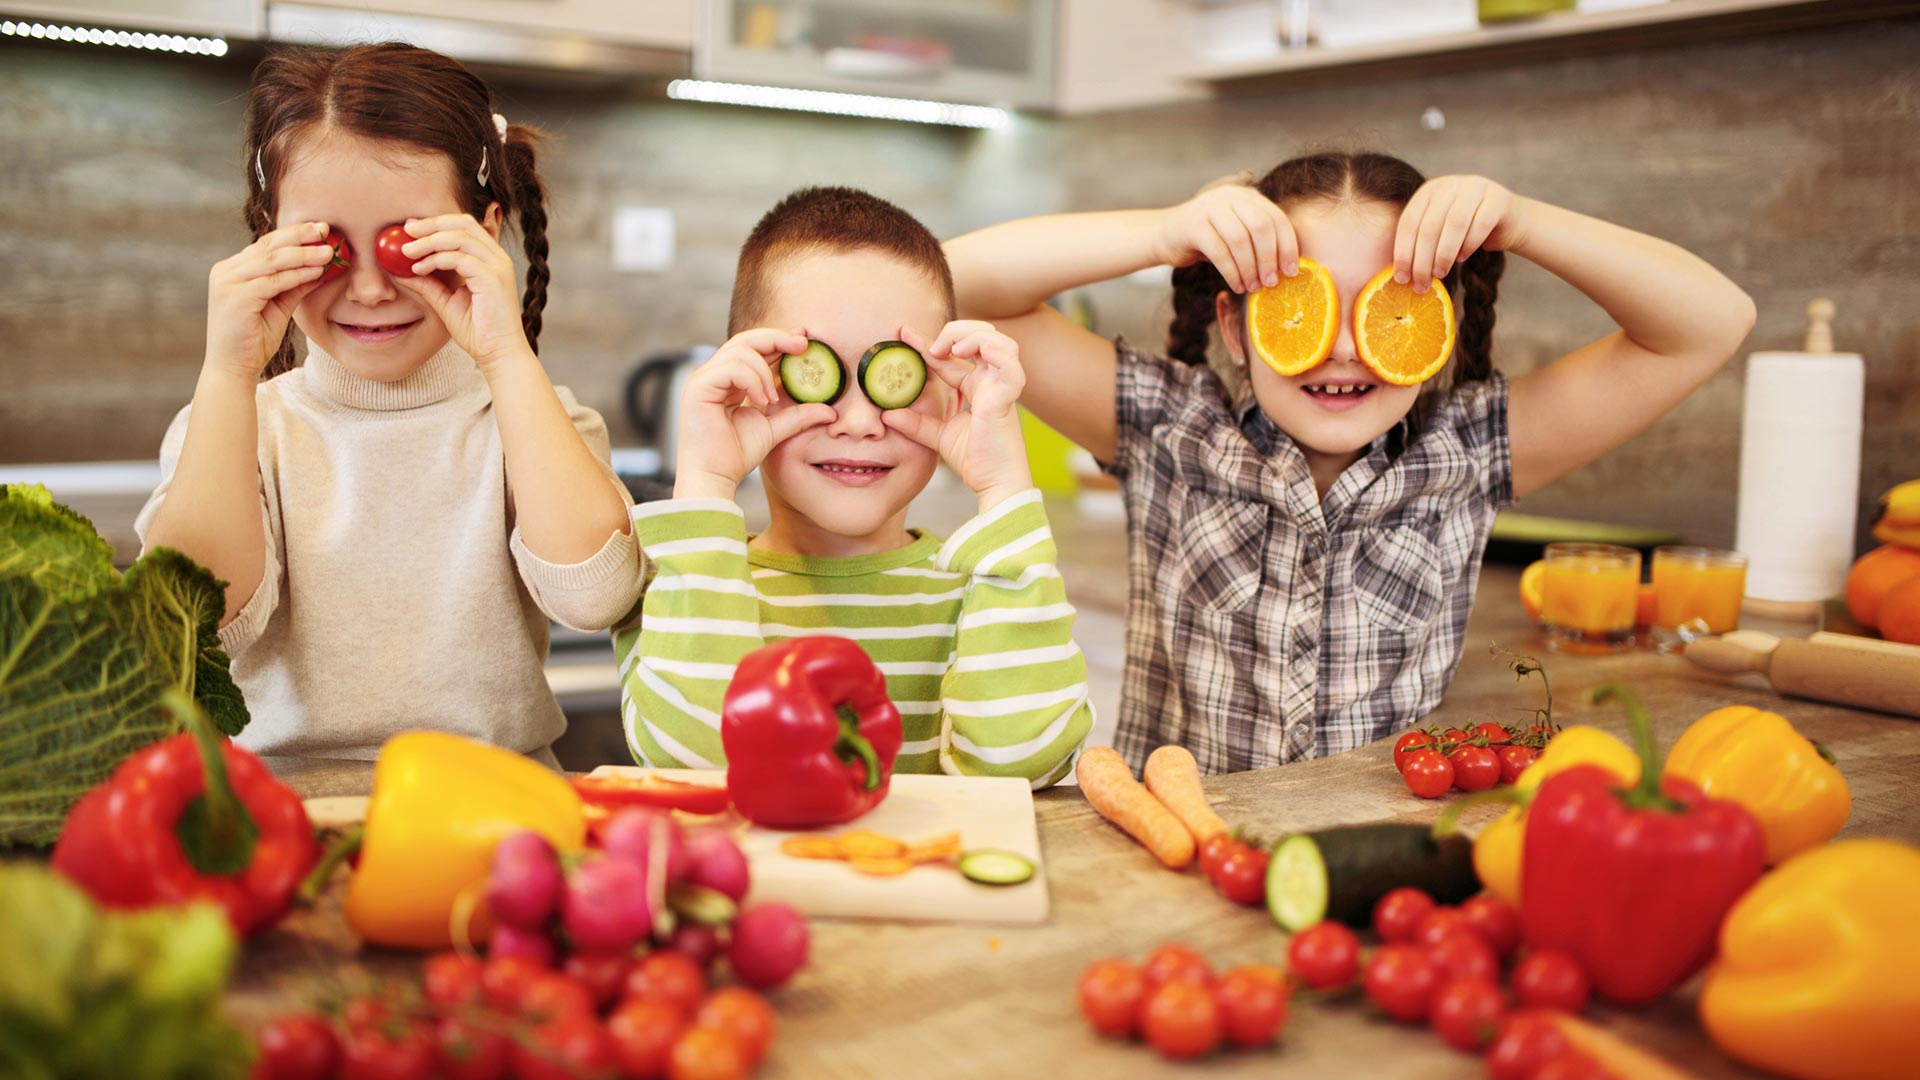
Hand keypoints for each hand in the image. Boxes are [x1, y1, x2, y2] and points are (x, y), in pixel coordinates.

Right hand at [204, 221, 336, 377]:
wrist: (232, 368)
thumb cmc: (254, 339)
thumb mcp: (279, 306)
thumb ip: (295, 285)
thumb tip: (322, 267)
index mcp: (233, 270)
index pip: (266, 245)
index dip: (294, 235)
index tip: (320, 229)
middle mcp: (226, 271)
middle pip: (268, 246)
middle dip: (299, 236)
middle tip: (326, 229)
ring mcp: (228, 283)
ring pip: (271, 261)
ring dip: (303, 254)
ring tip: (329, 250)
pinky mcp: (236, 297)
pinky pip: (273, 281)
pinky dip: (297, 274)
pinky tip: (317, 270)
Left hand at [389, 213, 532, 368]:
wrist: (498, 354)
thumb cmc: (479, 333)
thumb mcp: (446, 302)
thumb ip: (428, 284)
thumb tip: (402, 271)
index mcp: (490, 260)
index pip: (464, 227)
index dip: (436, 223)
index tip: (410, 229)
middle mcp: (497, 258)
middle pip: (463, 223)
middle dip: (431, 224)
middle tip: (406, 231)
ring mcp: (498, 266)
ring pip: (460, 236)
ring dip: (429, 241)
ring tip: (406, 251)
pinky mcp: (493, 278)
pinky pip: (460, 258)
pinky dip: (435, 259)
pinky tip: (418, 269)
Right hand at [672, 328, 835, 500]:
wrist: (715, 477)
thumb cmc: (736, 455)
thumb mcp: (775, 430)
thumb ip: (798, 416)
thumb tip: (831, 411)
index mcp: (730, 381)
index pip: (755, 349)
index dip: (780, 340)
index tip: (805, 339)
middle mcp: (715, 375)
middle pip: (746, 340)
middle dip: (777, 338)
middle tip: (803, 345)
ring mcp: (705, 379)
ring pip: (740, 350)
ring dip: (764, 370)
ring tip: (771, 398)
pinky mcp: (698, 387)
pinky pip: (731, 368)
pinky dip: (752, 379)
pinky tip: (761, 400)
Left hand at [881, 321, 1033, 512]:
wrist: (995, 484)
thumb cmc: (976, 462)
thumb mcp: (938, 437)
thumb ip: (916, 423)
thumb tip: (887, 414)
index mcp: (976, 387)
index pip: (952, 355)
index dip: (927, 342)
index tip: (902, 333)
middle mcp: (991, 382)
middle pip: (983, 336)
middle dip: (957, 329)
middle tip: (933, 346)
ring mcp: (1002, 387)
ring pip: (1000, 342)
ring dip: (974, 335)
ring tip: (952, 347)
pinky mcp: (1008, 398)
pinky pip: (1011, 365)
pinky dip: (994, 351)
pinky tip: (969, 352)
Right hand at [1157, 182, 1298, 294]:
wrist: (1165, 236)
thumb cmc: (1207, 240)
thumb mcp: (1237, 234)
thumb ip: (1259, 241)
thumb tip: (1289, 268)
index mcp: (1247, 196)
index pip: (1276, 218)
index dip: (1287, 246)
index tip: (1292, 271)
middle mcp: (1230, 196)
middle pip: (1261, 226)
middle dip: (1269, 258)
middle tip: (1271, 282)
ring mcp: (1209, 207)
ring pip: (1240, 240)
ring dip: (1250, 268)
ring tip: (1252, 287)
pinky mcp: (1193, 224)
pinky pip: (1219, 251)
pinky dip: (1231, 272)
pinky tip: (1236, 285)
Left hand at [1392, 175, 1527, 291]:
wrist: (1509, 222)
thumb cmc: (1467, 233)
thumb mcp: (1440, 234)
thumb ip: (1421, 244)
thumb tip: (1400, 275)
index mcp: (1430, 190)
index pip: (1409, 222)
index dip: (1403, 252)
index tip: (1401, 279)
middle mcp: (1451, 184)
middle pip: (1430, 225)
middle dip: (1422, 259)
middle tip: (1421, 284)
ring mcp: (1476, 188)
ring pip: (1454, 223)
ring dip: (1444, 253)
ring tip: (1440, 274)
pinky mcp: (1498, 199)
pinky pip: (1481, 224)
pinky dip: (1469, 244)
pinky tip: (1462, 258)